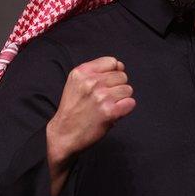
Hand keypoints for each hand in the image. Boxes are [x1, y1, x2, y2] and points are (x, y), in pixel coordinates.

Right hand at [46, 57, 135, 195]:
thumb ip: (96, 72)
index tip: (107, 83)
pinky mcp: (110, 111)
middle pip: (122, 76)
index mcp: (82, 72)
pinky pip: (130, 103)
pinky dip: (125, 109)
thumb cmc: (73, 109)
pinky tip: (113, 113)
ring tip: (107, 106)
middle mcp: (91, 82)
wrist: (64, 134)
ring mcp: (101, 96)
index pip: (112, 61)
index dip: (114, 72)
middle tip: (104, 98)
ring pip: (128, 89)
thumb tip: (120, 66)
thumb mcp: (76, 83)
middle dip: (117, 86)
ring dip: (121, 99)